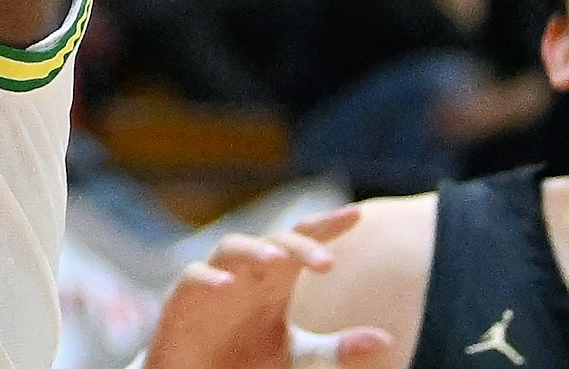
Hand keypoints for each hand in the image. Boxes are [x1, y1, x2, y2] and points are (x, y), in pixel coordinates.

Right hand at [144, 210, 392, 368]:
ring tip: (276, 261)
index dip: (327, 226)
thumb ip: (336, 349)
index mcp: (276, 280)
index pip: (303, 241)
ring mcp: (215, 282)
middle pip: (274, 242)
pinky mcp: (183, 300)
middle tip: (328, 264)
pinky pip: (193, 278)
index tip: (357, 214)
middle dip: (299, 247)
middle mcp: (247, 273)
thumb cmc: (247, 361)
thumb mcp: (299, 357)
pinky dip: (208, 278)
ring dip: (254, 251)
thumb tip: (386, 339)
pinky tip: (225, 286)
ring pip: (232, 248)